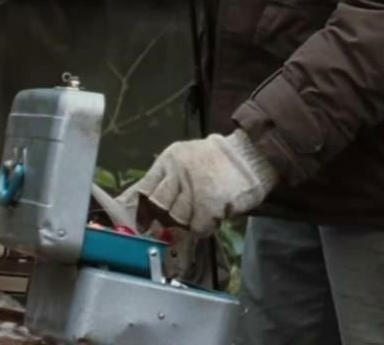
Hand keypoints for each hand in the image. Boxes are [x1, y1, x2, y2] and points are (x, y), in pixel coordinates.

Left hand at [119, 131, 276, 235]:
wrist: (251, 156)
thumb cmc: (216, 161)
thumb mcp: (185, 160)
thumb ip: (163, 179)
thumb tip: (132, 202)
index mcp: (169, 160)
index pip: (143, 188)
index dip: (136, 208)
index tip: (131, 224)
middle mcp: (178, 172)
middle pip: (158, 205)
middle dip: (164, 216)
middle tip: (174, 219)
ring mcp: (194, 189)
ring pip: (178, 218)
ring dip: (189, 220)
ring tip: (203, 209)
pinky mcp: (210, 205)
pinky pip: (198, 227)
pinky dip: (205, 226)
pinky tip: (215, 213)